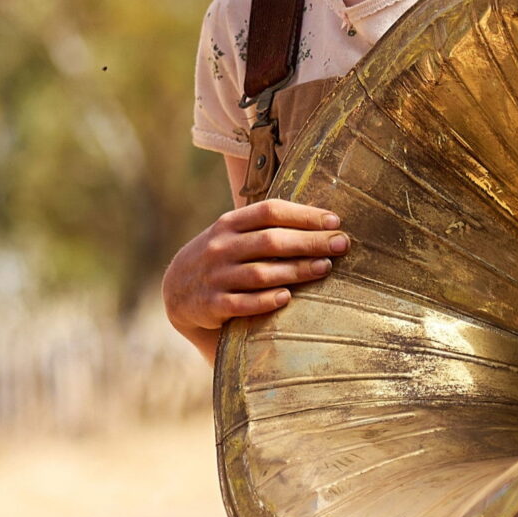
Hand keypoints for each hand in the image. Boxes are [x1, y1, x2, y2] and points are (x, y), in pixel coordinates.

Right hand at [163, 200, 346, 339]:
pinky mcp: (212, 304)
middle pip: (271, 241)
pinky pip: (242, 303)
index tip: (334, 221)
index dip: (304, 215)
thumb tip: (322, 220)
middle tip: (341, 244)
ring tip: (325, 268)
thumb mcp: (232, 234)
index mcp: (229, 224)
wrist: (176, 290)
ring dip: (295, 270)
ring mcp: (215, 276)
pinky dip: (265, 300)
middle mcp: (221, 247)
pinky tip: (287, 297)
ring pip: (260, 272)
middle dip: (310, 242)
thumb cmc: (221, 257)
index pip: (270, 211)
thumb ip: (264, 225)